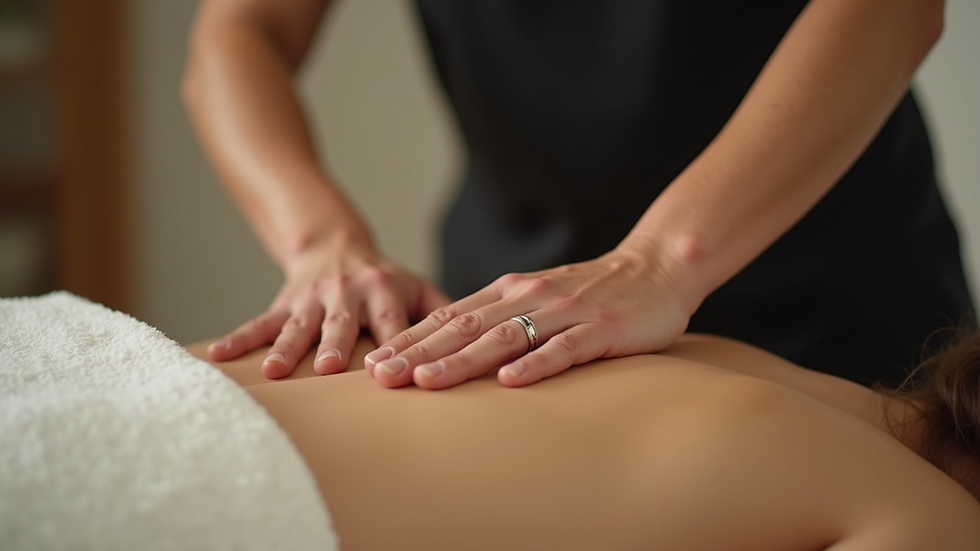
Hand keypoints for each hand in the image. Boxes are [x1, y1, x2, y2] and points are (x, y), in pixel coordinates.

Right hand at [207, 242, 449, 378]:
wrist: (335, 244)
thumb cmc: (386, 280)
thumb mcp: (418, 287)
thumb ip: (443, 313)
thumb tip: (476, 345)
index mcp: (385, 290)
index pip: (392, 324)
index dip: (394, 345)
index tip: (394, 372)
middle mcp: (348, 293)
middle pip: (341, 324)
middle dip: (334, 345)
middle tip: (328, 368)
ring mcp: (312, 298)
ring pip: (298, 326)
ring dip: (287, 349)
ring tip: (275, 372)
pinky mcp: (285, 303)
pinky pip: (260, 322)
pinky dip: (240, 340)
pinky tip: (218, 356)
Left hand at [363, 248, 694, 388]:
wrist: (657, 267)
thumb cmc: (593, 292)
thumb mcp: (539, 300)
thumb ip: (502, 320)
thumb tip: (452, 351)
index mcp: (509, 292)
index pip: (449, 317)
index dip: (409, 340)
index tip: (372, 364)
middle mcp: (528, 297)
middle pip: (464, 327)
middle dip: (418, 352)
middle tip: (379, 377)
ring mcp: (564, 312)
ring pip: (503, 338)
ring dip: (462, 360)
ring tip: (425, 381)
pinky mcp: (599, 328)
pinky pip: (563, 348)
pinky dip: (535, 364)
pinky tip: (509, 383)